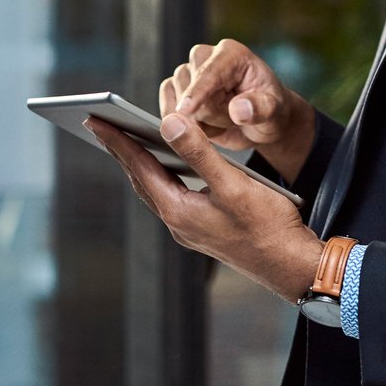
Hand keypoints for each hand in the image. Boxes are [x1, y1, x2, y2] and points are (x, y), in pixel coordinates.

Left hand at [84, 113, 321, 303]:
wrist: (291, 266)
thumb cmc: (268, 225)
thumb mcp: (233, 183)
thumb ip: (200, 152)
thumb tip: (168, 122)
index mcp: (179, 211)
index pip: (139, 168)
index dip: (117, 140)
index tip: (95, 119)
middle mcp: (178, 222)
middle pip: (141, 180)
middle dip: (122, 151)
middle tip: (101, 124)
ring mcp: (191, 230)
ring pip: (157, 190)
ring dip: (142, 164)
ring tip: (129, 141)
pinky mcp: (206, 231)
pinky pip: (173, 198)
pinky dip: (165, 177)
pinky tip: (171, 166)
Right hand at [161, 39, 316, 184]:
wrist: (260, 124)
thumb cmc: (270, 113)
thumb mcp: (275, 113)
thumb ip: (260, 109)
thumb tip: (239, 109)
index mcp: (232, 54)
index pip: (209, 73)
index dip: (197, 92)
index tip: (186, 110)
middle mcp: (207, 56)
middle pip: (189, 89)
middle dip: (209, 113)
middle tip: (235, 119)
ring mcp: (189, 72)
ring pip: (176, 101)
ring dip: (199, 121)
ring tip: (224, 121)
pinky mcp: (176, 88)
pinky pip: (166, 107)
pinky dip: (182, 124)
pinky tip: (205, 127)